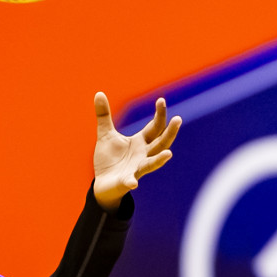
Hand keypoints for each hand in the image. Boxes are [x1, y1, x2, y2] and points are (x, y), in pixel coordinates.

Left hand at [92, 93, 179, 210]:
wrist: (102, 183)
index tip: (161, 100)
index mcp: (141, 142)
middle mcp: (143, 155)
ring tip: (168, 154)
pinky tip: (133, 183)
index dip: (160, 115)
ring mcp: (137, 169)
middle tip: (178, 119)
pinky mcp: (126, 181)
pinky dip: (132, 181)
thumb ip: (104, 115)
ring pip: (152, 164)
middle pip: (161, 143)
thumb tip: (98, 93)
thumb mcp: (106, 134)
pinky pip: (131, 181)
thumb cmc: (109, 159)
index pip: (156, 127)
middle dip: (170, 132)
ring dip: (160, 159)